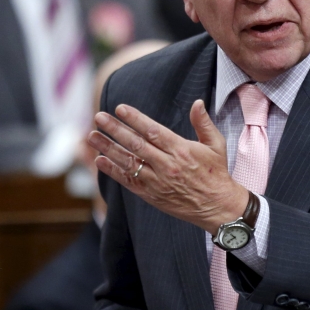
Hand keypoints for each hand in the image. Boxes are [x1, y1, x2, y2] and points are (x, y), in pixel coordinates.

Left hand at [87, 100, 248, 234]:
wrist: (217, 207)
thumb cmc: (216, 173)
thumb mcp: (216, 145)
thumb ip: (203, 123)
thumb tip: (197, 102)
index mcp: (182, 150)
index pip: (153, 131)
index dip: (134, 119)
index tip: (119, 108)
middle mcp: (167, 165)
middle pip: (136, 144)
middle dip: (115, 129)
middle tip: (99, 117)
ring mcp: (157, 182)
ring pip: (128, 162)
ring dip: (108, 148)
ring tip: (92, 136)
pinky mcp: (152, 195)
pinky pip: (129, 181)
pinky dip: (113, 171)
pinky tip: (100, 160)